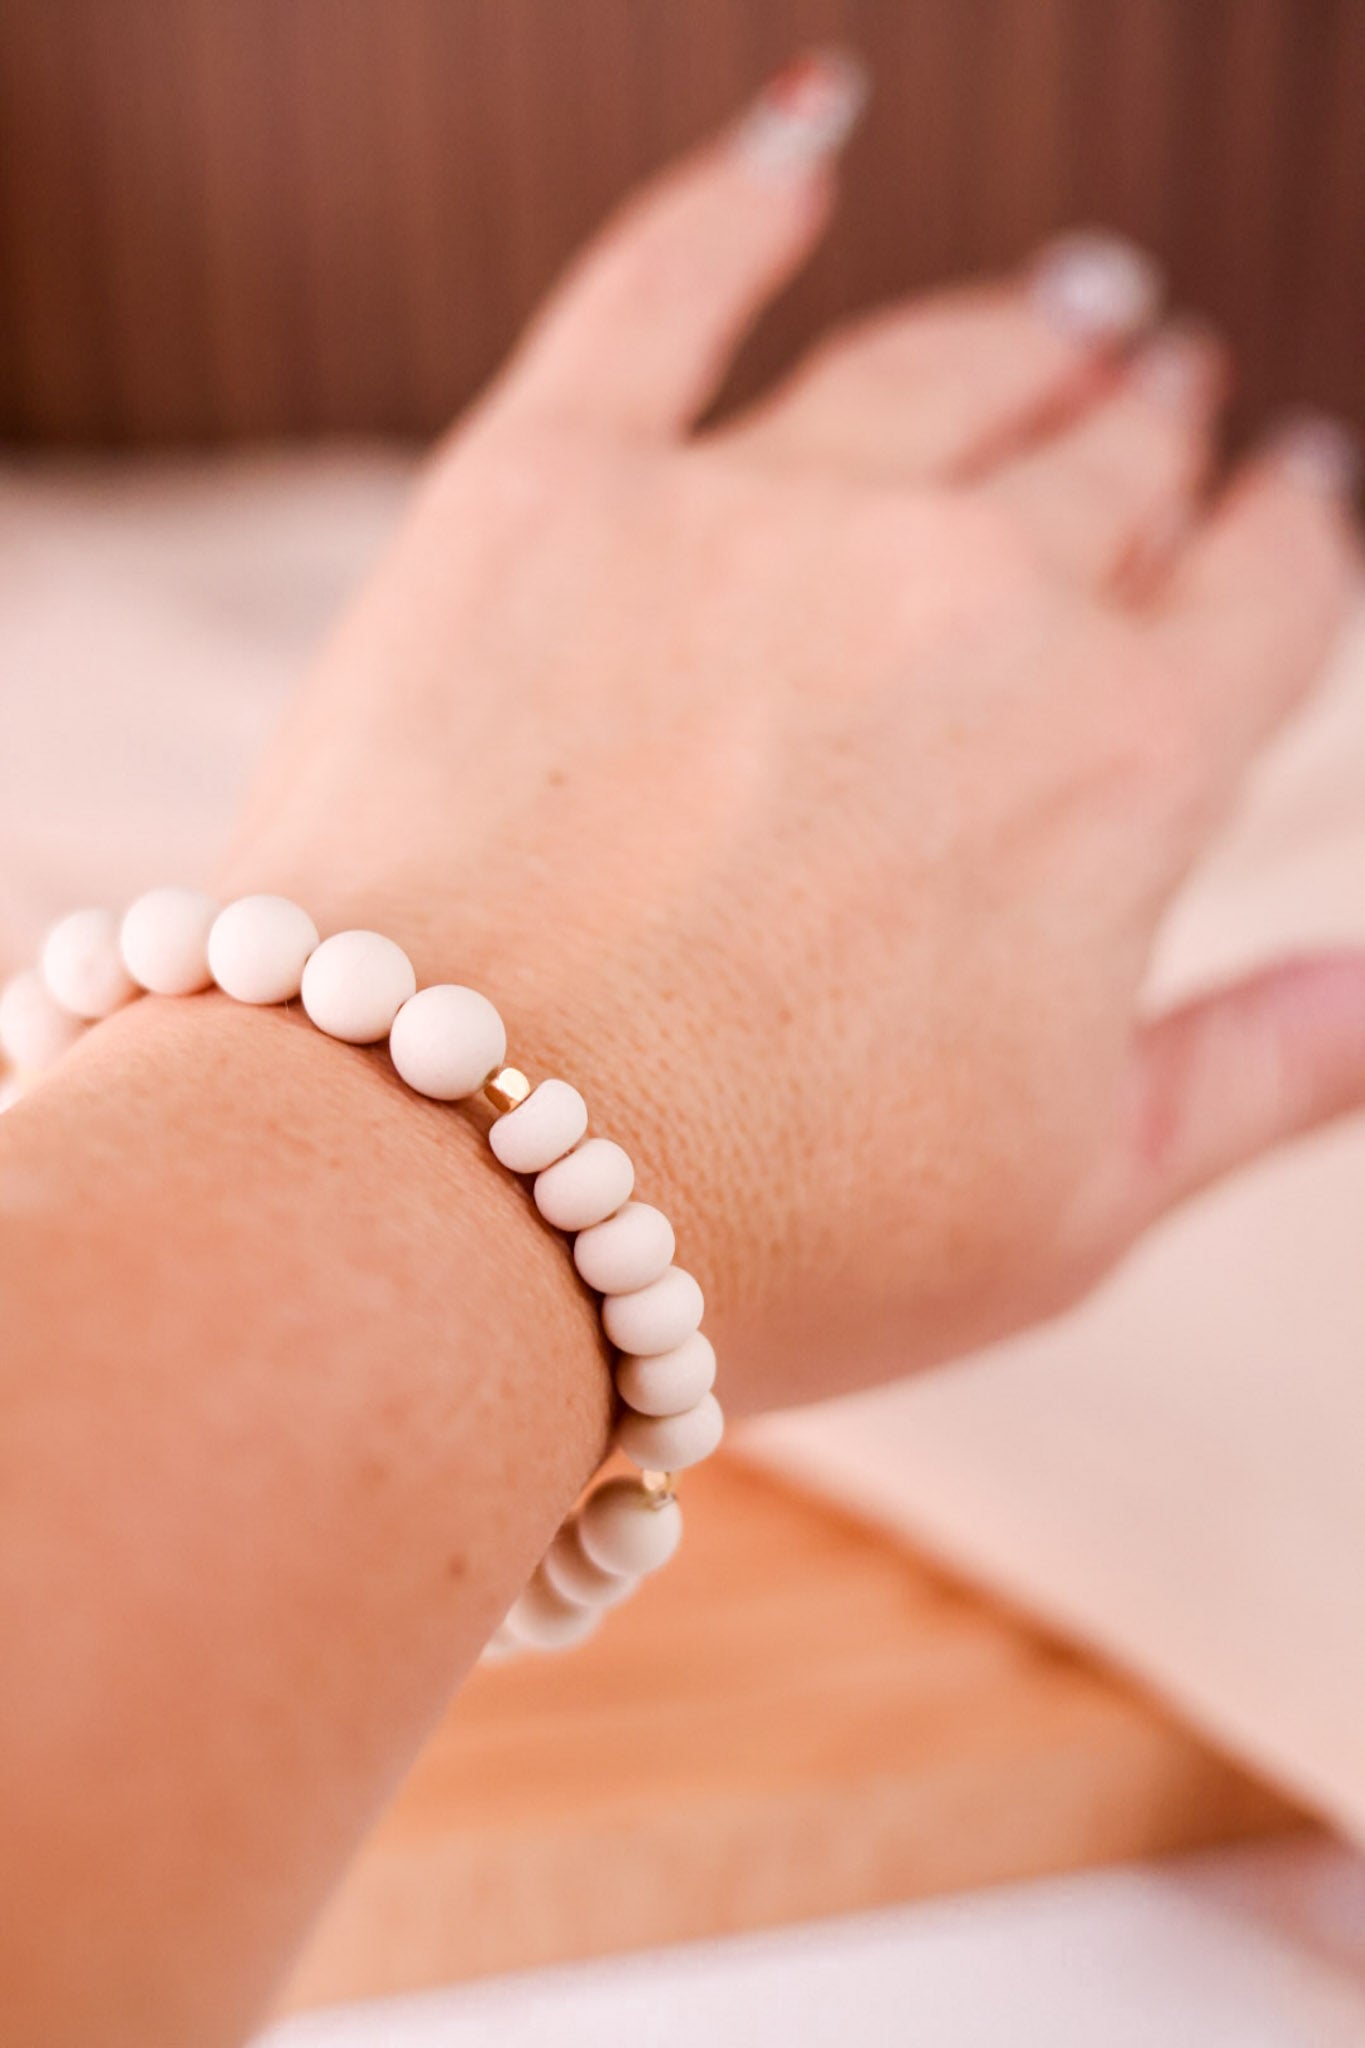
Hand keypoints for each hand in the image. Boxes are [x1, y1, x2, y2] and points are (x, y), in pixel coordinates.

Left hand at [221, 53, 1363, 1409]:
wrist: (441, 1188)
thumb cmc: (765, 1235)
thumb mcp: (1070, 1206)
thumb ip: (1256, 1073)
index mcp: (1119, 768)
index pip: (1261, 595)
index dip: (1284, 538)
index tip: (1283, 497)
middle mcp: (968, 601)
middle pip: (1106, 465)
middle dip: (1155, 430)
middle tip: (1162, 397)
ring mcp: (753, 519)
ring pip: (934, 369)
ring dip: (1022, 333)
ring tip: (1062, 313)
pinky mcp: (543, 486)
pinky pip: (662, 289)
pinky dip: (740, 196)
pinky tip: (807, 136)